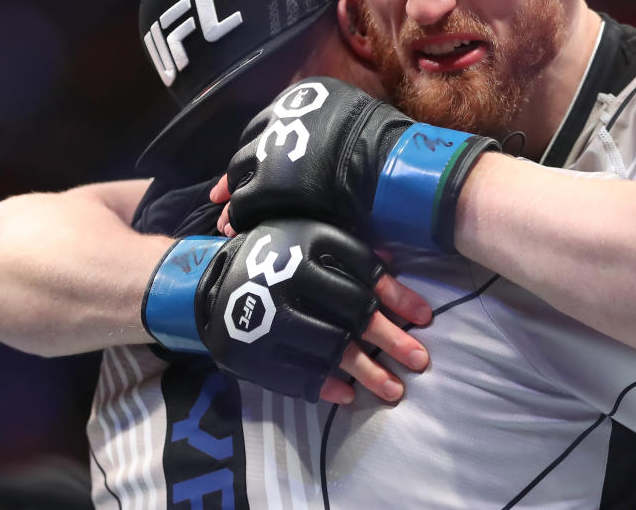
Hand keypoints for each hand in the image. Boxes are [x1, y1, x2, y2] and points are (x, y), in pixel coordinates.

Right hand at [144, 203, 430, 402]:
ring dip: (366, 374)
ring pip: (326, 353)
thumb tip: (401, 281)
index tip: (425, 319)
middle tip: (420, 360)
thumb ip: (358, 258)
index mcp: (301, 254)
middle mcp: (282, 289)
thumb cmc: (278, 255)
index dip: (396, 302)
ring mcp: (264, 327)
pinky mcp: (250, 357)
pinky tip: (349, 394)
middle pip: (348, 321)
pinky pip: (295, 378)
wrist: (210, 282)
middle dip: (390, 343)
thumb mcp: (315, 241)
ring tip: (394, 390)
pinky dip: (325, 387)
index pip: (359, 282)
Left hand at [224, 77, 497, 250]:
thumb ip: (325, 132)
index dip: (255, 150)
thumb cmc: (389, 153)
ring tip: (229, 220)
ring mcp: (276, 146)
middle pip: (249, 147)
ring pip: (242, 173)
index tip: (243, 169)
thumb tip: (301, 145)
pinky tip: (241, 227)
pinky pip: (246, 200)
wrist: (398, 172)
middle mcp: (285, 114)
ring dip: (235, 197)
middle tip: (222, 197)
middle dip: (236, 175)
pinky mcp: (272, 180)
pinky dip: (241, 215)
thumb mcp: (354, 124)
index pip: (267, 123)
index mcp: (305, 95)